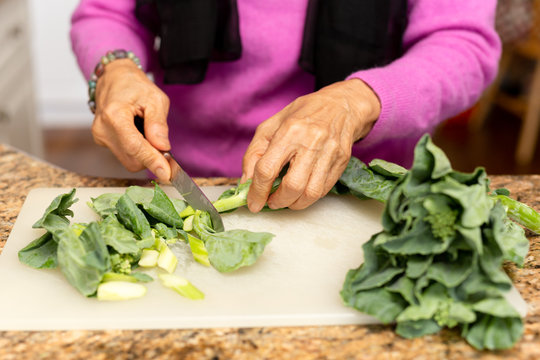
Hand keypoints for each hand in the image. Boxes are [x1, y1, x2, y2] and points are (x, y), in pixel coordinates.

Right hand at [92, 59, 170, 180]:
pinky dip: (136, 149)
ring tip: (145, 128)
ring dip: (144, 152)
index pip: (135, 147)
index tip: (167, 175)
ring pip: (129, 160)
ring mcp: (100, 137)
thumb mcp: (155, 98)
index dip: (153, 162)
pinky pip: (125, 154)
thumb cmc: (134, 85)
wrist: (114, 78)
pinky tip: (137, 131)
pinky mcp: (102, 141)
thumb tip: (163, 148)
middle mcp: (102, 129)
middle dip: (151, 156)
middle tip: (162, 141)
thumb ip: (158, 124)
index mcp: (114, 116)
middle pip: (133, 159)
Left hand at [242, 78, 380, 211]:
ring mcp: (329, 153)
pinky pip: (323, 190)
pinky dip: (308, 198)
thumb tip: (246, 183)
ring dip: (293, 204)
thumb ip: (254, 154)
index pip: (267, 168)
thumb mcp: (270, 126)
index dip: (257, 191)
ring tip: (285, 199)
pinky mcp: (341, 162)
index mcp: (289, 130)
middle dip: (277, 201)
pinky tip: (301, 192)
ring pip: (310, 193)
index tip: (253, 203)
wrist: (340, 105)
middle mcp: (311, 142)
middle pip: (292, 185)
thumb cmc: (301, 115)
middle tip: (271, 202)